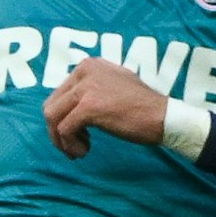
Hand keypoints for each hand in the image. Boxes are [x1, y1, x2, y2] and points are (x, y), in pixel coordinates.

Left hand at [41, 58, 166, 158]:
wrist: (164, 117)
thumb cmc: (143, 107)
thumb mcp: (114, 85)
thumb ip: (91, 88)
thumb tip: (67, 106)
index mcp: (89, 65)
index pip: (59, 93)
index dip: (62, 117)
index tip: (78, 132)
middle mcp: (85, 71)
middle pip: (51, 105)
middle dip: (57, 130)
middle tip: (74, 145)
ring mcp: (86, 88)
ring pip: (52, 117)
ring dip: (61, 140)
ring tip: (79, 150)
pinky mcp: (88, 107)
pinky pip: (64, 130)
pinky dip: (70, 145)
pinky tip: (84, 151)